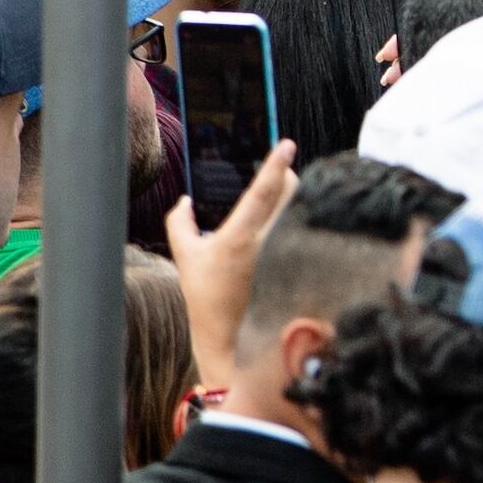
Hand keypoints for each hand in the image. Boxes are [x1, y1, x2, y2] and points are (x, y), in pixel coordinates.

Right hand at [161, 140, 295, 379]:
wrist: (231, 338)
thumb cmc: (205, 296)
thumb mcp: (185, 257)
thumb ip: (179, 223)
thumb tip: (185, 200)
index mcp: (239, 239)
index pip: (262, 192)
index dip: (275, 164)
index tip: (287, 144)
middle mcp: (267, 245)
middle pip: (291, 193)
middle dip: (287, 176)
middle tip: (278, 173)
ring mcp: (285, 256)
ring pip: (301, 210)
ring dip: (294, 198)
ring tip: (280, 198)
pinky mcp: (296, 266)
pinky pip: (304, 231)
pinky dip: (299, 221)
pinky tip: (289, 225)